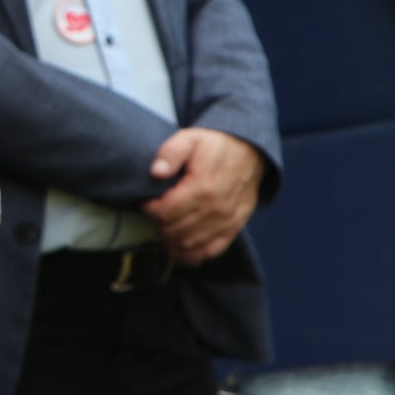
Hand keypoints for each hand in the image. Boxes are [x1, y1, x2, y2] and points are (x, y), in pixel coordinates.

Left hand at [142, 127, 263, 266]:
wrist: (248, 152)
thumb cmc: (214, 146)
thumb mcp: (189, 139)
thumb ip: (170, 153)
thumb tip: (156, 172)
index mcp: (202, 188)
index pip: (165, 213)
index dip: (148, 209)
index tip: (145, 201)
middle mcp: (216, 210)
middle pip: (174, 232)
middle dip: (156, 225)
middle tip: (153, 213)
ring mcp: (226, 223)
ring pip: (188, 246)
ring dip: (169, 240)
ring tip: (162, 226)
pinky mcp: (232, 229)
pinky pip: (208, 252)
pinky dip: (190, 254)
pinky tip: (178, 246)